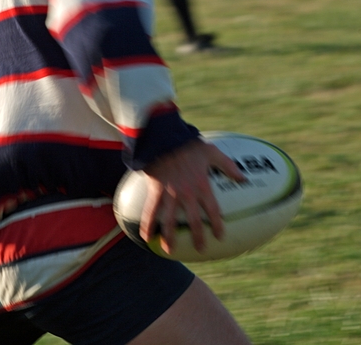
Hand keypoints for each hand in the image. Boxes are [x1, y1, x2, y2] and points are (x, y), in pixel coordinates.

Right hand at [140, 139, 245, 254]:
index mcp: (202, 185)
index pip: (212, 210)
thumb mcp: (212, 152)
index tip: (219, 236)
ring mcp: (170, 193)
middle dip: (197, 237)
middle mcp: (187, 193)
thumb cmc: (189, 145)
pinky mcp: (156, 190)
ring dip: (170, 237)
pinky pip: (150, 210)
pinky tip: (145, 236)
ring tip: (169, 251)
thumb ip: (228, 166)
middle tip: (200, 248)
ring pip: (170, 221)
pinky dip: (147, 224)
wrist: (165, 138)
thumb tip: (244, 179)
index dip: (217, 225)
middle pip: (193, 221)